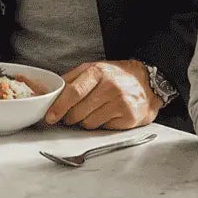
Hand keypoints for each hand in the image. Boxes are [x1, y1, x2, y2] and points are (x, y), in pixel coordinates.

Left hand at [44, 59, 158, 129]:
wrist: (147, 82)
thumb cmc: (116, 77)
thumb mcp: (94, 69)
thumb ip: (72, 80)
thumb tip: (52, 95)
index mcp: (97, 71)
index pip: (73, 92)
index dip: (59, 106)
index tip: (50, 116)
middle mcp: (109, 86)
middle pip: (78, 111)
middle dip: (69, 117)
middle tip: (70, 116)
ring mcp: (120, 102)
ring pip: (88, 122)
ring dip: (85, 122)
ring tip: (92, 112)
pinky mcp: (128, 116)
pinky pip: (103, 128)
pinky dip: (100, 124)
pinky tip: (106, 115)